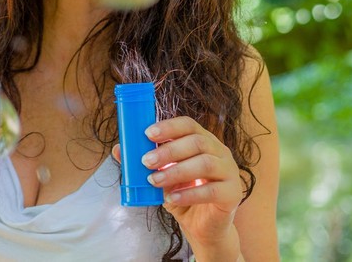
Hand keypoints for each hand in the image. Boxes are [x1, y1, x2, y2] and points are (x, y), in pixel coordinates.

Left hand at [112, 116, 243, 251]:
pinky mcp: (233, 193)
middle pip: (197, 142)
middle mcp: (220, 151)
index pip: (189, 124)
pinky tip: (172, 198)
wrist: (203, 226)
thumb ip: (143, 162)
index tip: (147, 134)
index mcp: (203, 140)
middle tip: (146, 161)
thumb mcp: (160, 176)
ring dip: (176, 171)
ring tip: (155, 181)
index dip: (169, 126)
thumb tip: (118, 149)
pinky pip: (212, 190)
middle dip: (168, 150)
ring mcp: (230, 171)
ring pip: (205, 163)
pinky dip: (189, 193)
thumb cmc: (182, 194)